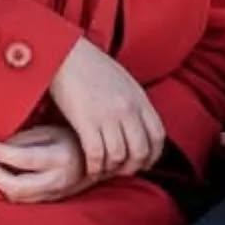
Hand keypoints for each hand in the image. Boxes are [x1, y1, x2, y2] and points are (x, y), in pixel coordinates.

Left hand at [0, 125, 88, 203]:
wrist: (99, 160)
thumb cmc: (73, 139)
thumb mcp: (51, 131)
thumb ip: (26, 139)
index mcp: (60, 158)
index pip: (24, 159)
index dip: (1, 154)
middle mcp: (56, 181)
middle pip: (17, 187)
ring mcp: (54, 195)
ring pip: (17, 197)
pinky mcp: (50, 202)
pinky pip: (23, 200)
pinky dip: (7, 189)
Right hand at [47, 37, 165, 177]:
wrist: (67, 54)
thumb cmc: (92, 66)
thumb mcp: (123, 82)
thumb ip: (134, 103)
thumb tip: (139, 126)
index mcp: (139, 98)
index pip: (158, 136)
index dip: (153, 156)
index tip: (144, 163)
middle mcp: (127, 109)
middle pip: (140, 151)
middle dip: (132, 167)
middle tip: (121, 170)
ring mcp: (108, 116)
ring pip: (119, 156)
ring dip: (111, 168)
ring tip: (103, 168)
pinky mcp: (86, 121)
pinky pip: (96, 155)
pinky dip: (94, 166)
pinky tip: (89, 166)